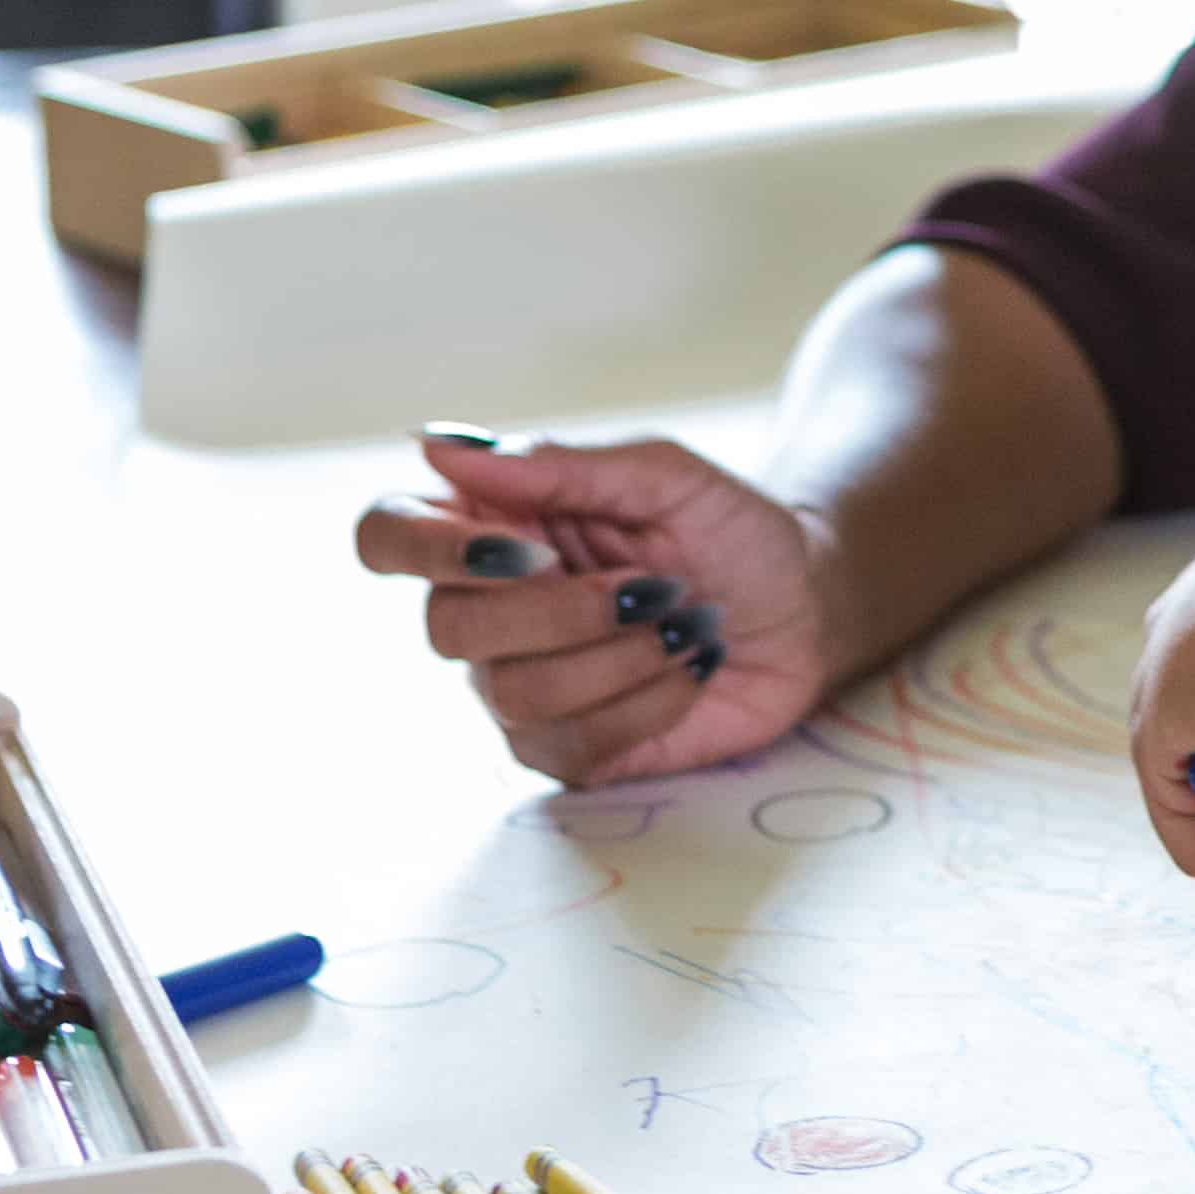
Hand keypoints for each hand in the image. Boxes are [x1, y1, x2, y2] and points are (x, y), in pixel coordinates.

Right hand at [354, 425, 830, 785]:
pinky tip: (688, 669)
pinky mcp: (567, 750)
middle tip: (650, 585)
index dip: (429, 547)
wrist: (808, 610)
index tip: (527, 545)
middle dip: (561, 609)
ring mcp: (518, 687)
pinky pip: (569, 744)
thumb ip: (561, 463)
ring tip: (684, 623)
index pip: (387, 535)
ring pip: (513, 691)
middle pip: (445, 626)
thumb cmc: (730, 531)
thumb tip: (439, 444)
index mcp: (490, 527)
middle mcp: (486, 610)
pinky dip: (646, 702)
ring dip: (620, 655)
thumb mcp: (664, 474)